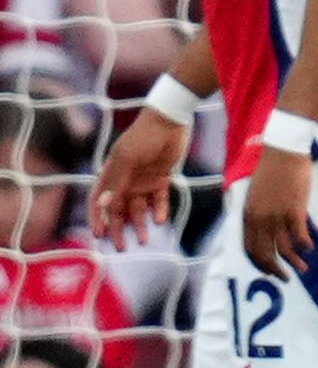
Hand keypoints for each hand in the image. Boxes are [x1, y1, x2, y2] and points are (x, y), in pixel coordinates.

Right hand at [91, 107, 189, 242]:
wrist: (170, 120)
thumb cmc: (142, 136)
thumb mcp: (126, 158)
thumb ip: (116, 182)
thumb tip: (104, 205)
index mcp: (111, 174)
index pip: (99, 201)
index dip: (97, 218)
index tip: (99, 236)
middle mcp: (125, 180)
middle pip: (119, 209)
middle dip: (119, 228)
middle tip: (122, 247)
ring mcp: (144, 180)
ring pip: (140, 208)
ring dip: (141, 224)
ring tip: (145, 241)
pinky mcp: (162, 178)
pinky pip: (160, 199)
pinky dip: (160, 211)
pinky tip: (161, 221)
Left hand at [241, 145, 314, 277]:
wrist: (283, 153)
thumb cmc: (271, 171)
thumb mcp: (256, 195)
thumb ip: (259, 213)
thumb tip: (267, 230)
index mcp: (249, 215)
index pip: (250, 248)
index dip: (260, 264)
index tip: (269, 272)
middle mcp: (261, 219)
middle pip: (265, 253)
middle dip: (275, 269)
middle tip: (285, 278)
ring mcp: (278, 215)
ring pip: (284, 248)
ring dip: (294, 262)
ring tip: (303, 269)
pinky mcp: (295, 210)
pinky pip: (299, 235)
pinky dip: (305, 245)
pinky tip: (310, 248)